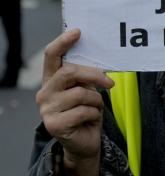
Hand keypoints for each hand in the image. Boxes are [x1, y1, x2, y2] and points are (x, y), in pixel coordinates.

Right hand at [36, 29, 114, 175]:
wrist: (85, 144)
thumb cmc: (86, 112)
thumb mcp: (85, 90)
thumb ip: (84, 76)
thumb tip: (97, 57)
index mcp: (51, 80)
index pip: (51, 56)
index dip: (63, 42)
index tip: (78, 32)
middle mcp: (44, 93)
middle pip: (70, 72)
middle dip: (93, 75)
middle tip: (110, 82)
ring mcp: (47, 110)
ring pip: (81, 93)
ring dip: (96, 100)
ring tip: (95, 108)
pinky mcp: (55, 125)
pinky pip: (84, 111)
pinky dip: (95, 114)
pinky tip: (91, 119)